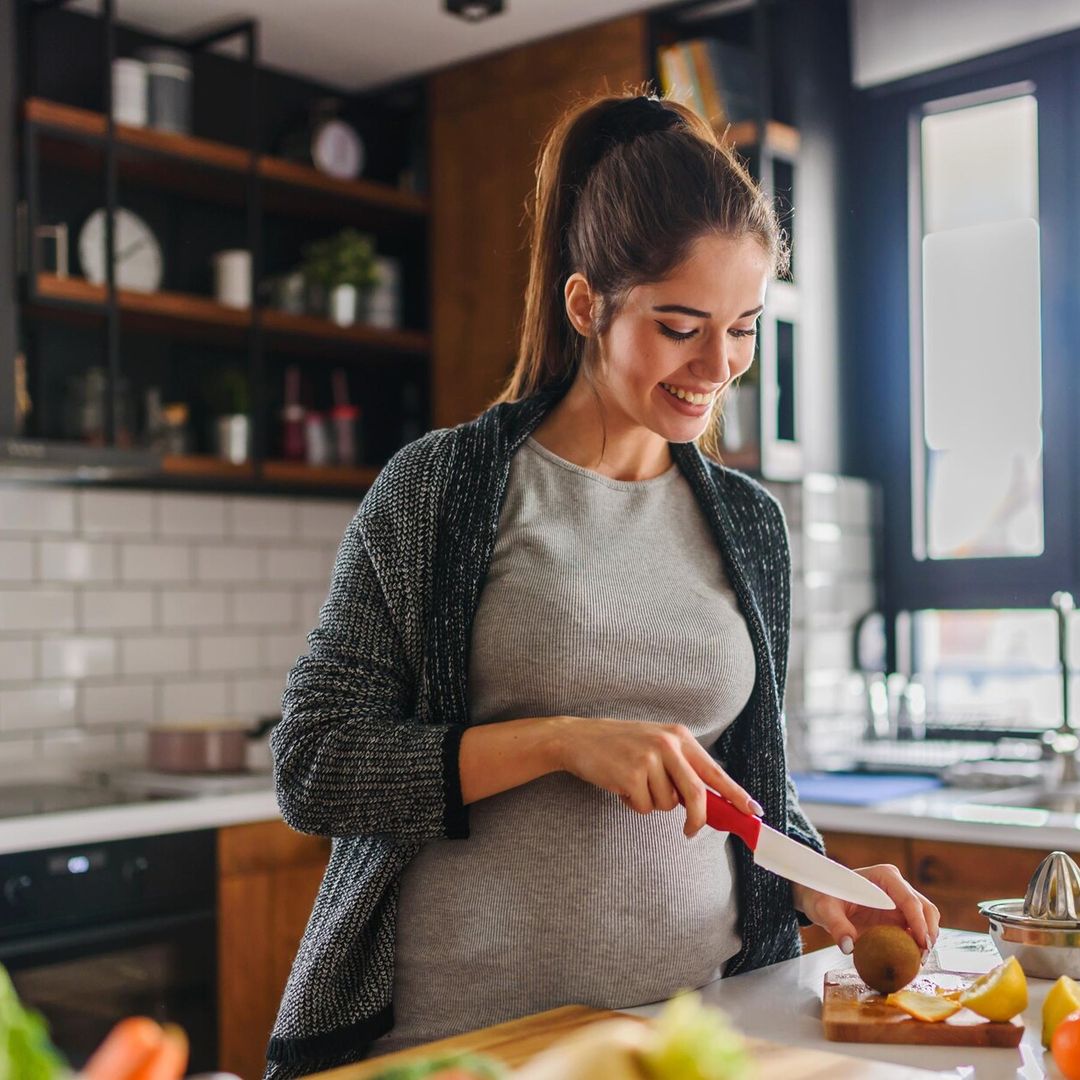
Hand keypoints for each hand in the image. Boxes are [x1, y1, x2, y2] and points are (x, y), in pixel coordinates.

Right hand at [550, 715, 762, 836]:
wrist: (578, 739)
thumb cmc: (620, 747)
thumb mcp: (655, 747)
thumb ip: (680, 769)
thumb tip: (707, 804)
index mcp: (679, 736)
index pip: (714, 772)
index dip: (736, 795)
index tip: (754, 813)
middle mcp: (668, 744)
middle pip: (697, 795)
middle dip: (697, 819)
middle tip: (691, 832)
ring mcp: (649, 758)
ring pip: (667, 805)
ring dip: (652, 803)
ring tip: (634, 783)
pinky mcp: (631, 774)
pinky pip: (645, 807)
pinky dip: (635, 805)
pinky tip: (622, 786)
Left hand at [793, 863, 940, 954]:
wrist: (820, 896)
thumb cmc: (823, 896)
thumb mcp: (824, 909)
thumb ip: (836, 925)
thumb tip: (849, 946)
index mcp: (884, 877)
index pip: (910, 900)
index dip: (920, 923)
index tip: (922, 944)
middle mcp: (897, 886)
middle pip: (926, 909)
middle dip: (929, 933)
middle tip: (922, 958)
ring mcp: (900, 901)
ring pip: (927, 919)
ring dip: (927, 940)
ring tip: (917, 962)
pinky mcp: (899, 915)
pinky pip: (917, 929)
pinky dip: (918, 944)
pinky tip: (911, 960)